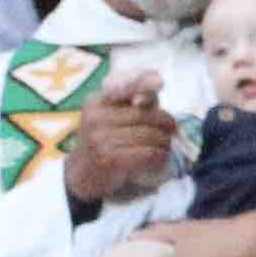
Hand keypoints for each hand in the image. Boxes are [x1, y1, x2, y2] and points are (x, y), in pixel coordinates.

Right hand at [60, 74, 176, 204]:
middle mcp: (96, 117)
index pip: (124, 86)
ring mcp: (101, 139)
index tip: (160, 82)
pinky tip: (160, 157)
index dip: (144, 81)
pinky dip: (160, 156)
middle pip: (145, 114)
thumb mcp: (109, 116)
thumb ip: (132, 101)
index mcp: (95, 102)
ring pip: (150, 135)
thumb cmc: (102, 141)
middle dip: (165, 122)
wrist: (81, 175)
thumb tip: (158, 81)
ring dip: (165, 141)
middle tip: (173, 129)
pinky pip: (148, 153)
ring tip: (167, 145)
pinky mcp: (111, 160)